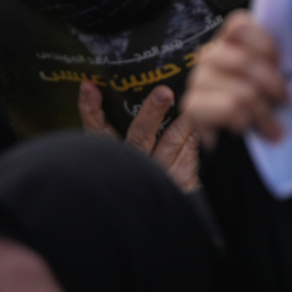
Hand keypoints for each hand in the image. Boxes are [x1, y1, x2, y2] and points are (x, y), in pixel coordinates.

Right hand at [80, 81, 198, 190]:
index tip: (89, 86)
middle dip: (151, 112)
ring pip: (171, 141)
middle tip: (163, 92)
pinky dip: (196, 135)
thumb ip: (138, 125)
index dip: (91, 109)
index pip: (97, 130)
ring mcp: (157, 173)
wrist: (166, 205)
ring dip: (183, 121)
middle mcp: (131, 163)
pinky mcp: (179, 180)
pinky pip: (191, 152)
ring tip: (192, 105)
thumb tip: (150, 90)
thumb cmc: (149, 169)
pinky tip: (202, 123)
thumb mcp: (136, 148)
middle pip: (139, 135)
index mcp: (114, 153)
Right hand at [182, 11, 289, 148]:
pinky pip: (228, 109)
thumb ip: (278, 66)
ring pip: (240, 90)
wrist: (230, 145)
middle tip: (286, 101)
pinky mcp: (191, 106)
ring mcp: (198, 80)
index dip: (264, 43)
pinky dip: (243, 122)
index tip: (282, 65)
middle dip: (271, 84)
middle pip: (244, 61)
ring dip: (263, 112)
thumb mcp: (271, 80)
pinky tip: (245, 129)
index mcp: (230, 43)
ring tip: (274, 128)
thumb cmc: (257, 106)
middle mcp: (210, 56)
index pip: (239, 25)